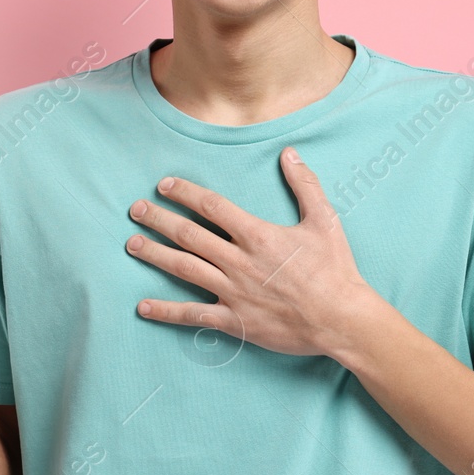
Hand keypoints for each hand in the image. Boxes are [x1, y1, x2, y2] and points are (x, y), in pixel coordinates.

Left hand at [125, 146, 382, 357]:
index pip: (211, 207)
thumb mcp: (324, 220)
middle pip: (189, 235)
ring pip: (184, 269)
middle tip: (135, 210)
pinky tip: (143, 307)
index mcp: (258, 234)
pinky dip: (166, 312)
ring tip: (132, 244)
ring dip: (155, 255)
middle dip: (158, 220)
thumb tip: (289, 153)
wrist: (341, 318)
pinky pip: (193, 315)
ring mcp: (234, 292)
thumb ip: (305, 185)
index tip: (164, 185)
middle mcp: (239, 261)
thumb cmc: (335, 269)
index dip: (184, 193)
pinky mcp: (235, 321)